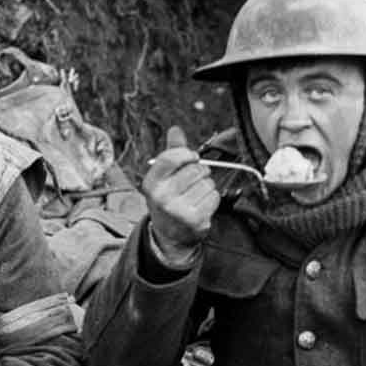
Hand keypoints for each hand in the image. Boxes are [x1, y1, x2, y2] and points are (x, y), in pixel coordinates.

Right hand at [143, 126, 217, 264]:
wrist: (170, 236)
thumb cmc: (169, 200)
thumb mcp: (164, 178)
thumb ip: (172, 152)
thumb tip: (175, 129)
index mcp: (151, 183)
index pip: (171, 157)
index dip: (187, 154)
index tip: (193, 158)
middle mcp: (162, 197)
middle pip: (194, 169)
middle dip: (200, 172)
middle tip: (194, 182)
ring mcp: (178, 210)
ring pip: (207, 183)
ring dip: (207, 187)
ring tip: (196, 196)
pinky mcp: (195, 220)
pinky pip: (214, 197)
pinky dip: (213, 199)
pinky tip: (202, 205)